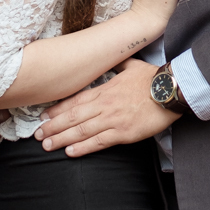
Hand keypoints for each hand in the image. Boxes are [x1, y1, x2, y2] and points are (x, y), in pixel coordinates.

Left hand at [33, 59, 178, 156]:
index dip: (57, 109)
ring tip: (47, 145)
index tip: (43, 116)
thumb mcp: (132, 65)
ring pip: (81, 130)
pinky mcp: (124, 132)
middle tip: (38, 135)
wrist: (171, 90)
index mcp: (105, 89)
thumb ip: (117, 64)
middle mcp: (105, 105)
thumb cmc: (152, 78)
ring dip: (62, 139)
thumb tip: (111, 57)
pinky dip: (83, 147)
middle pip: (73, 117)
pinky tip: (70, 152)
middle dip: (53, 126)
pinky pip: (99, 142)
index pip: (75, 100)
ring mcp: (113, 119)